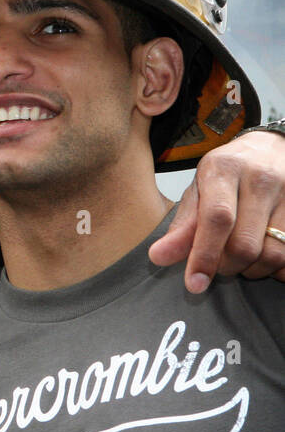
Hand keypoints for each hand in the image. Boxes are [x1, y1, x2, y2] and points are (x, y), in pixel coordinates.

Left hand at [150, 131, 284, 291]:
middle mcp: (260, 179)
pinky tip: (266, 257)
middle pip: (244, 244)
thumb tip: (157, 257)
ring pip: (273, 254)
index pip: (217, 218)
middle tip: (219, 263)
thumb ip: (181, 227)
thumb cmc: (228, 174)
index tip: (194, 283)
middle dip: (227, 266)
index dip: (204, 255)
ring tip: (242, 259)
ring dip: (253, 270)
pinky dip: (278, 268)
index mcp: (223, 170)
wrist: (272, 148)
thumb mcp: (198, 191)